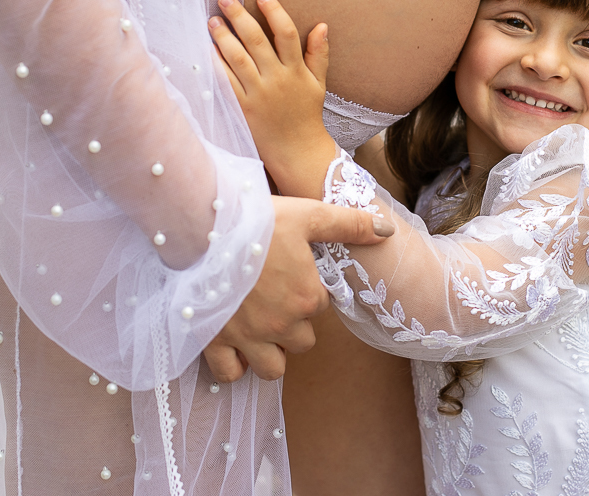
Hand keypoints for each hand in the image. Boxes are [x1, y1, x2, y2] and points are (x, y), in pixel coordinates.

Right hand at [202, 194, 392, 381]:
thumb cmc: (257, 221)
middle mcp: (281, 324)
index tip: (293, 272)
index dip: (310, 290)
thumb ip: (349, 225)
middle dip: (295, 325)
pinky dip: (235, 365)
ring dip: (272, 353)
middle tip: (277, 299)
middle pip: (302, 342)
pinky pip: (230, 373)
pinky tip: (235, 343)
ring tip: (261, 328)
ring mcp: (248, 337)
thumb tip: (387, 231)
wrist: (201, 229)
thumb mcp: (308, 215)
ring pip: (273, 368)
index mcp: (306, 297)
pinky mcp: (215, 341)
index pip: (321, 306)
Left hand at [210, 0, 336, 197]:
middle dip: (239, 16)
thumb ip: (319, 54)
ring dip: (223, 36)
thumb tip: (322, 25)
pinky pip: (226, 82)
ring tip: (213, 20)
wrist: (297, 151)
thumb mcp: (318, 83)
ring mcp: (258, 94)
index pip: (286, 34)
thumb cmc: (306, 115)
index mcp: (296, 71)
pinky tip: (207, 49)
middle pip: (256, 41)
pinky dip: (215, 64)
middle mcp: (277, 80)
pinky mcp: (242, 108)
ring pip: (237, 59)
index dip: (274, 12)